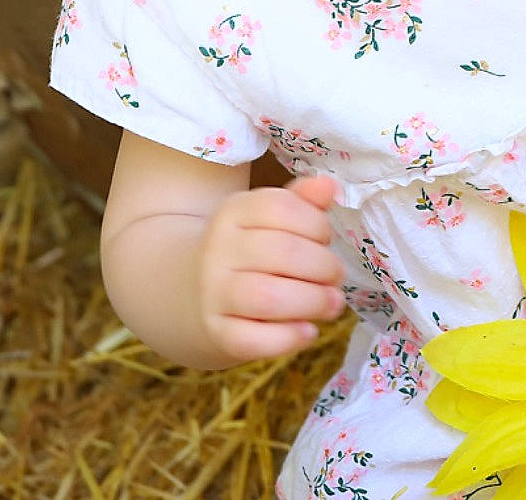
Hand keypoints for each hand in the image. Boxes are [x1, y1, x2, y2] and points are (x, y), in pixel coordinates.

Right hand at [197, 174, 347, 362]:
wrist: (189, 292)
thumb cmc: (246, 252)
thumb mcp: (266, 220)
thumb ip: (301, 202)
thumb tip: (329, 186)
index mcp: (232, 212)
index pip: (282, 208)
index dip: (317, 225)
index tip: (325, 239)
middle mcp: (218, 249)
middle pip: (283, 253)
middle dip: (324, 267)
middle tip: (336, 278)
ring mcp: (214, 293)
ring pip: (268, 297)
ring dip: (312, 302)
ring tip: (331, 303)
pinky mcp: (217, 332)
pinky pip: (254, 340)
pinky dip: (289, 338)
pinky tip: (308, 331)